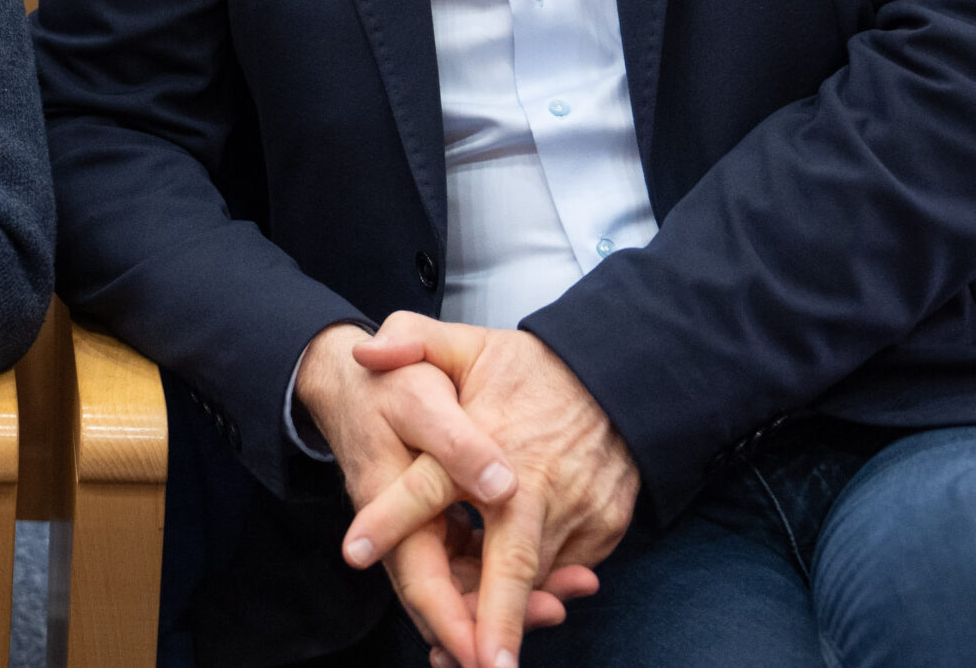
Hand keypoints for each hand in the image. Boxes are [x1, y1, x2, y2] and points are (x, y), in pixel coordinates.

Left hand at [347, 315, 637, 667]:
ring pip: (536, 578)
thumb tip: (366, 354)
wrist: (619, 374)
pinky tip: (510, 626)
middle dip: (494, 617)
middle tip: (476, 662)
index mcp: (492, 441)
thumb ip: (412, 339)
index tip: (356, 552)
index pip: (430, 484)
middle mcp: (536, 485)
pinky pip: (564, 570)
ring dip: (509, 620)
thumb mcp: (466, 342)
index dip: (391, 517)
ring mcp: (578, 511)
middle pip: (510, 561)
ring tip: (480, 661)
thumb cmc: (531, 368)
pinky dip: (540, 596)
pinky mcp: (604, 528)